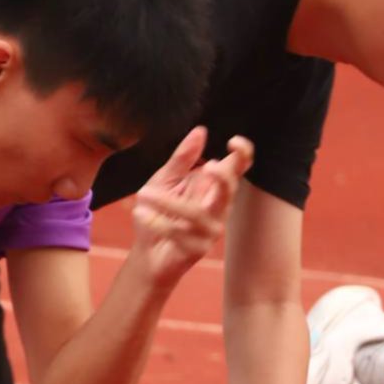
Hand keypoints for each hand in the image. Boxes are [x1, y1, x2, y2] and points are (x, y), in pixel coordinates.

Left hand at [132, 127, 253, 285]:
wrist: (147, 252)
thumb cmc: (159, 212)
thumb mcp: (165, 180)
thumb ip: (182, 158)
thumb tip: (200, 131)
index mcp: (213, 187)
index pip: (238, 168)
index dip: (243, 154)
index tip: (233, 141)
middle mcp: (218, 207)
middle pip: (230, 191)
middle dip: (223, 179)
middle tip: (209, 166)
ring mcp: (210, 230)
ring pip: (197, 214)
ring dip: (168, 203)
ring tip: (143, 193)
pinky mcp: (197, 249)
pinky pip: (179, 233)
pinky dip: (157, 222)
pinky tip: (141, 213)